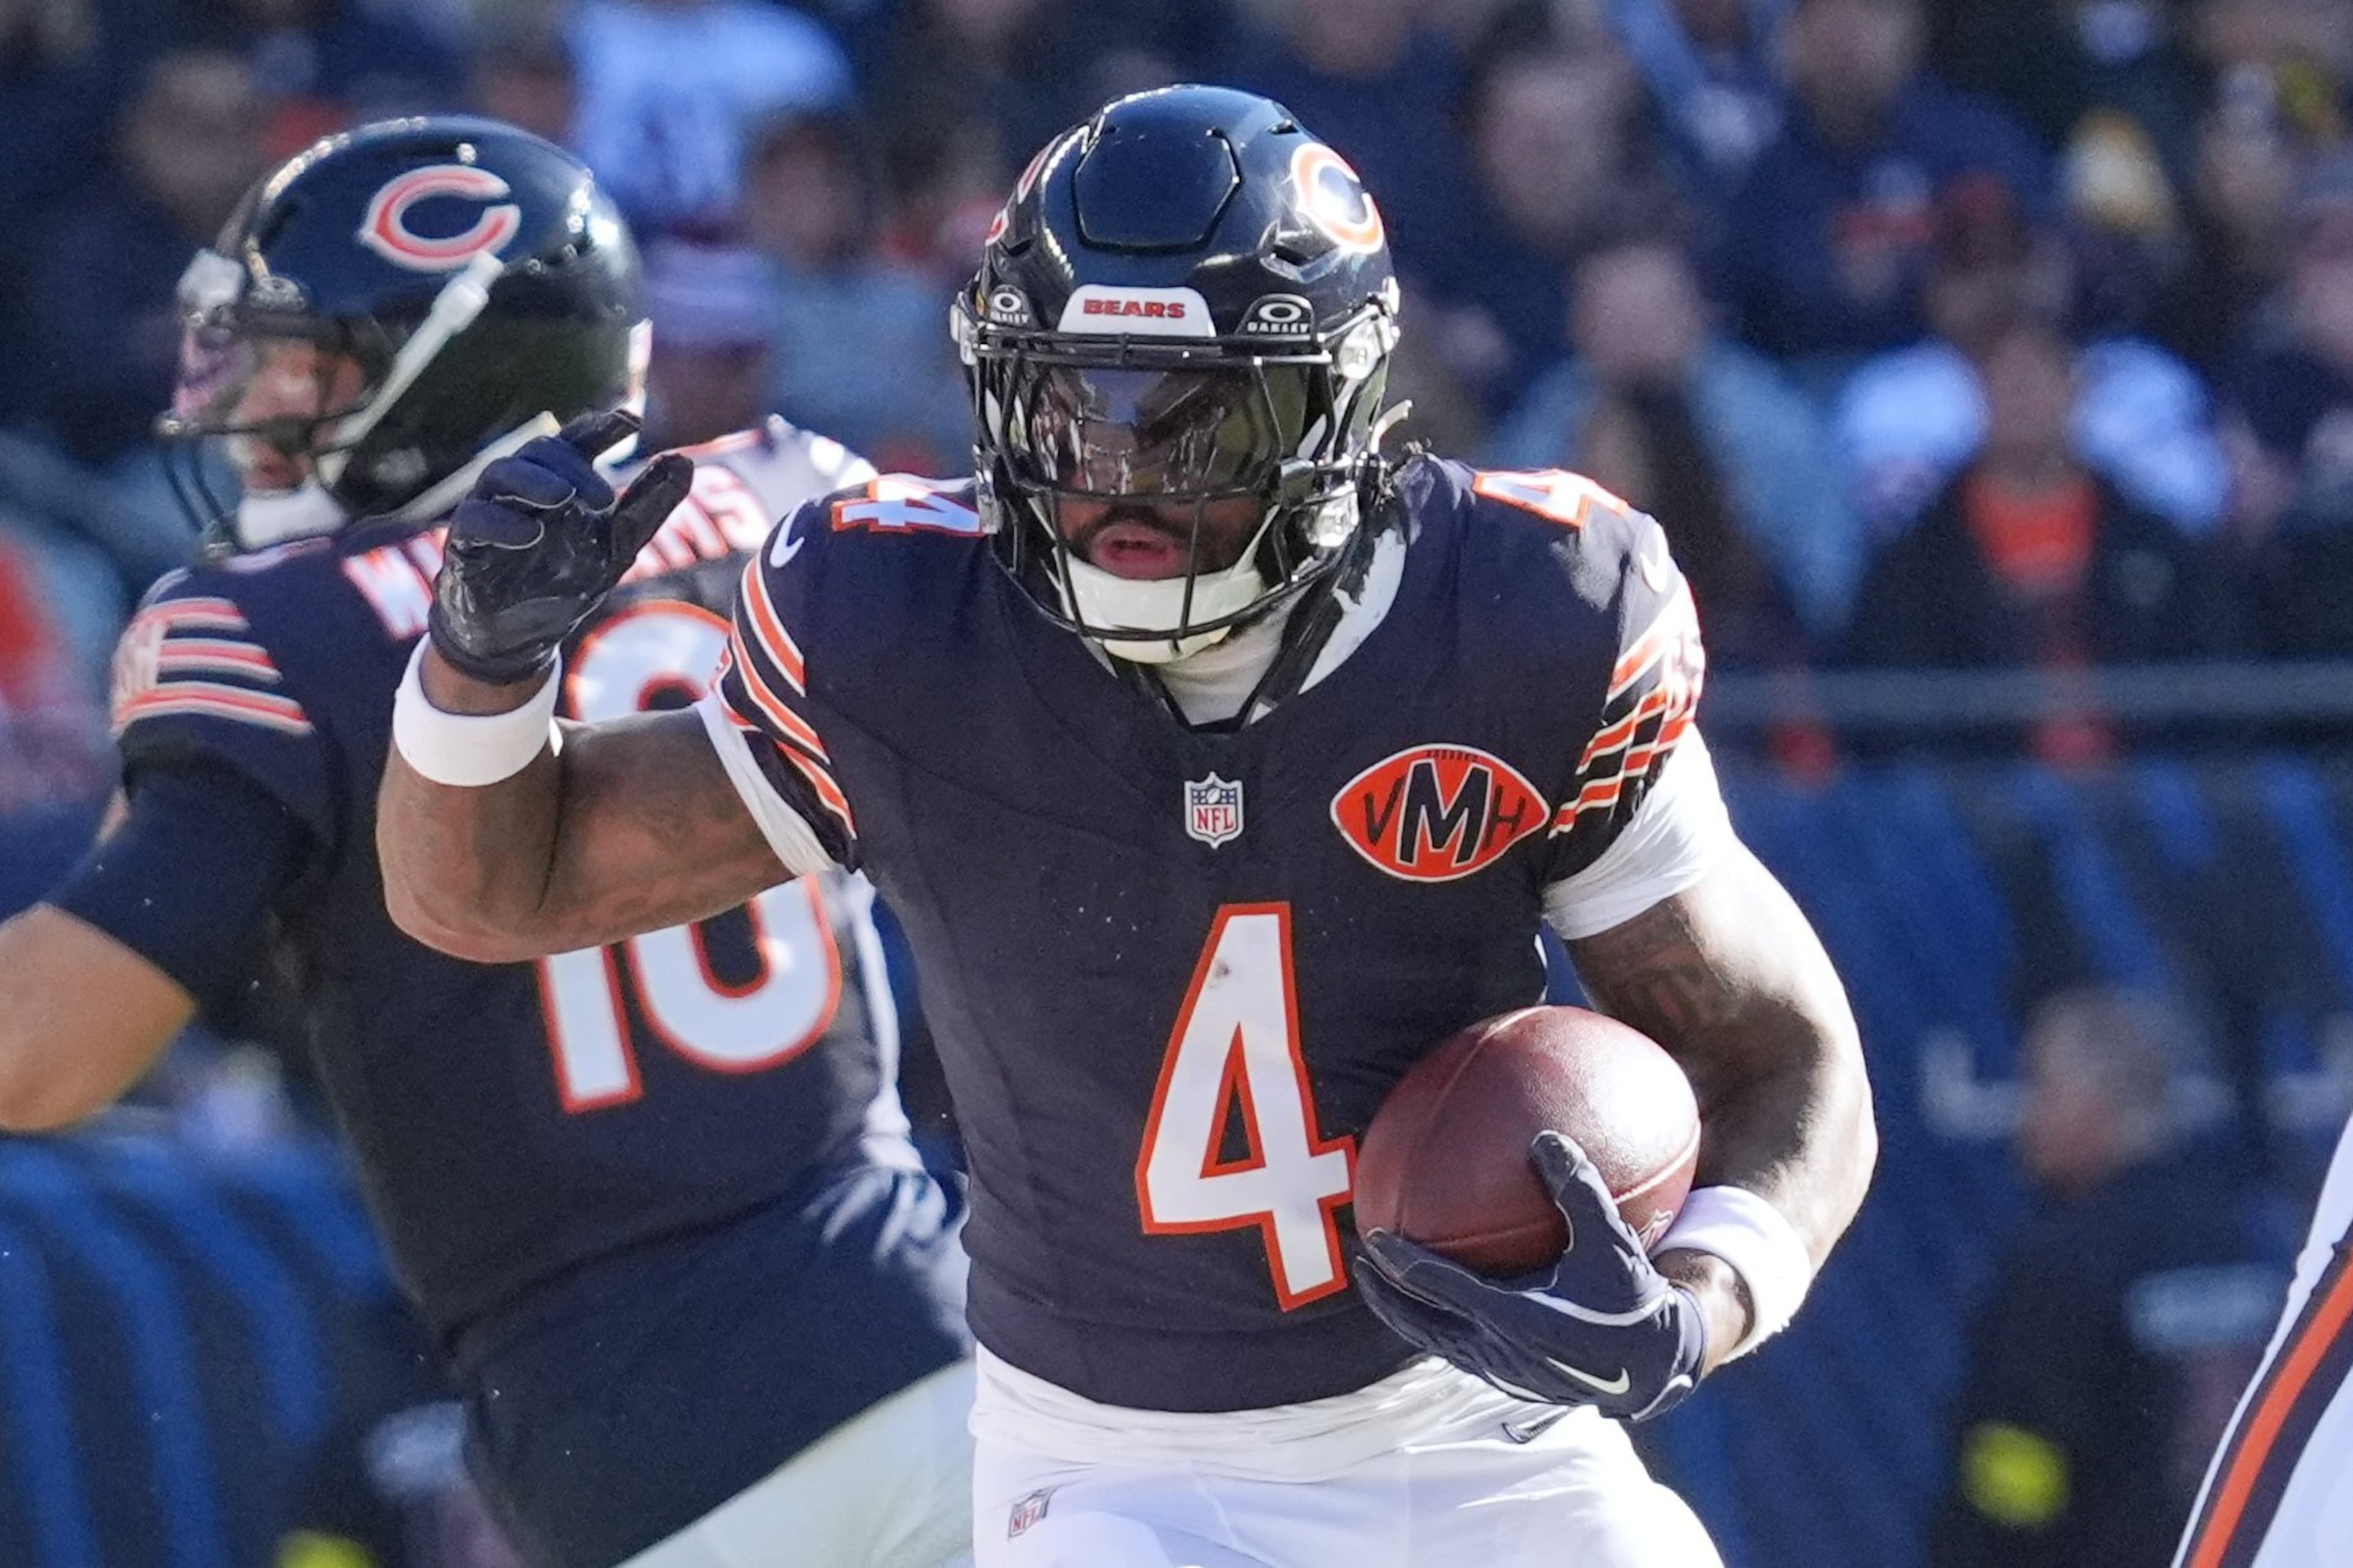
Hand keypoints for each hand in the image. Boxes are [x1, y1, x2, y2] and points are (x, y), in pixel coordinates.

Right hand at [428, 410, 693, 684]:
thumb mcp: (617, 545)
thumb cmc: (566, 580)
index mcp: (560, 482)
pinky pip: (475, 521)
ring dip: (533, 482)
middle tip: (604, 497)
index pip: (577, 442)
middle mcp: (523, 489)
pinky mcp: (465, 543)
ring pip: (500, 474)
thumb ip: (648, 505)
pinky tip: (531, 534)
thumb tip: (685, 460)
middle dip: (572, 467)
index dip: (599, 427)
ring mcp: (491, 511)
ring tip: (562, 498)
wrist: (522, 638)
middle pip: (540, 453)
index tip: (628, 421)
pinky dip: (501, 523)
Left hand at [1354, 1131, 1706, 1421]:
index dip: (1402, 1264)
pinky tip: (1438, 1305)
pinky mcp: (1512, 1380)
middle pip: (1421, 1323)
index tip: (1375, 1238)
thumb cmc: (1635, 1304)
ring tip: (1384, 1286)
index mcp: (1514, 1318)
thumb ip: (1579, 1190)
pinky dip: (1436, 1326)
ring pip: (1436, 1343)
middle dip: (1386, 1294)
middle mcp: (1499, 1351)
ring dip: (1405, 1314)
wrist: (1656, 1370)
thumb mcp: (1612, 1244)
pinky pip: (1459, 1351)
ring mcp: (1502, 1371)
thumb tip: (1547, 1137)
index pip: (1441, 1288)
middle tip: (1362, 1262)